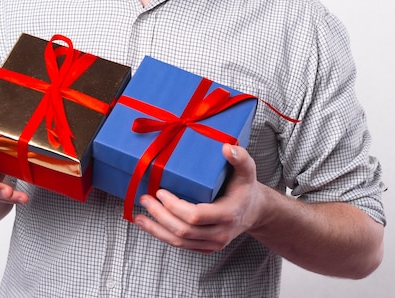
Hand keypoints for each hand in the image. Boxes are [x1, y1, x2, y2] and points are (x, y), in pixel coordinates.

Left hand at [134, 144, 262, 252]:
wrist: (254, 211)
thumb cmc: (246, 187)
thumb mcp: (247, 170)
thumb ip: (240, 157)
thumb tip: (226, 147)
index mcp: (228, 214)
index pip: (196, 216)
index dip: (175, 206)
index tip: (160, 191)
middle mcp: (220, 233)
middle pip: (184, 230)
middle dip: (160, 216)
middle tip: (145, 198)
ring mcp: (213, 243)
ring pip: (180, 242)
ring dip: (157, 230)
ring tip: (140, 216)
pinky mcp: (205, 247)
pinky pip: (182, 245)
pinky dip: (163, 236)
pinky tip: (150, 226)